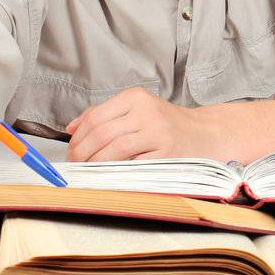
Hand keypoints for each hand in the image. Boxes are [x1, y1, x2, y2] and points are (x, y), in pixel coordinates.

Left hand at [64, 87, 227, 161]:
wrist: (204, 133)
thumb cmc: (166, 124)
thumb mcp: (137, 109)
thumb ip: (104, 114)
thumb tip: (72, 128)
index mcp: (136, 97)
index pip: (96, 117)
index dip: (78, 138)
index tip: (70, 151)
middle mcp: (147, 111)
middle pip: (102, 133)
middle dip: (82, 153)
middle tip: (74, 165)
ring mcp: (158, 132)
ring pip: (114, 149)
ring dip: (95, 164)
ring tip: (87, 172)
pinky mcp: (166, 153)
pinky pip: (134, 165)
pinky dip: (116, 173)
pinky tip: (108, 177)